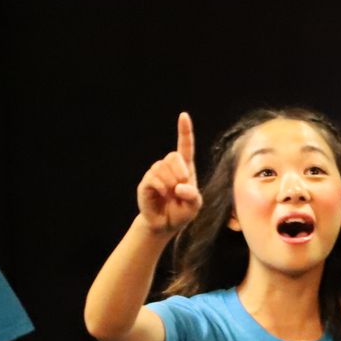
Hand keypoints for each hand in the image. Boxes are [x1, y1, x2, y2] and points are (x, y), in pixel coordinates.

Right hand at [136, 112, 200, 236]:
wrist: (164, 224)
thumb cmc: (181, 212)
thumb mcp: (194, 205)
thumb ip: (193, 196)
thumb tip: (180, 187)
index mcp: (185, 169)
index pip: (184, 146)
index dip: (184, 131)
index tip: (183, 116)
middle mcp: (169, 168)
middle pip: (173, 156)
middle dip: (180, 170)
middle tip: (182, 184)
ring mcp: (155, 174)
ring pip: (162, 168)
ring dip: (170, 183)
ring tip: (171, 195)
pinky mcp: (146, 183)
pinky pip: (153, 179)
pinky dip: (161, 188)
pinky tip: (163, 195)